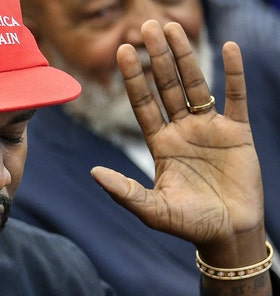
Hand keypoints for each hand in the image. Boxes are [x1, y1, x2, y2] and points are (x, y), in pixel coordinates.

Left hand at [91, 19, 271, 295]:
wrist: (228, 235)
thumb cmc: (189, 224)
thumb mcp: (153, 210)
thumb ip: (125, 192)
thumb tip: (93, 173)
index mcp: (159, 144)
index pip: (143, 103)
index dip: (134, 77)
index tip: (122, 50)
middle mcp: (181, 130)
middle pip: (167, 86)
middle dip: (157, 57)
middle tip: (146, 26)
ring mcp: (209, 128)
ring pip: (196, 84)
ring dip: (185, 56)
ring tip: (174, 27)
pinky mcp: (237, 133)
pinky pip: (236, 97)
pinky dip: (233, 74)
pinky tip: (229, 48)